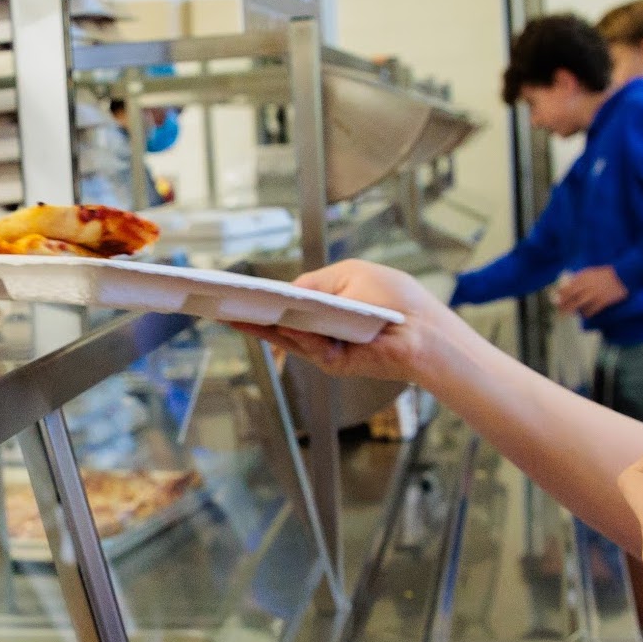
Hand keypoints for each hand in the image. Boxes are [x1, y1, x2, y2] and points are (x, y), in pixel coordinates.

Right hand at [231, 259, 459, 385]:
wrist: (426, 333)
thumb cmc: (396, 300)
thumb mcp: (351, 277)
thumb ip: (314, 286)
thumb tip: (285, 295)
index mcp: (328, 299)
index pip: (287, 297)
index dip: (262, 294)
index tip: (232, 288)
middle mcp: (322, 325)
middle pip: (277, 319)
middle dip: (248, 311)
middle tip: (216, 302)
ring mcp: (326, 346)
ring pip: (285, 336)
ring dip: (258, 324)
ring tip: (229, 311)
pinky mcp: (334, 363)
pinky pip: (308, 347)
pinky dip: (296, 335)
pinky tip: (280, 324)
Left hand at [553, 265, 627, 317]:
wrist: (622, 276)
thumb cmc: (605, 274)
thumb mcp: (591, 272)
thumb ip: (581, 278)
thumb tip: (569, 285)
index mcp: (585, 276)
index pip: (570, 286)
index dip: (562, 293)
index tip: (557, 298)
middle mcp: (588, 285)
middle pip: (572, 296)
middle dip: (564, 303)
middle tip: (559, 310)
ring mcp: (595, 294)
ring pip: (580, 304)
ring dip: (573, 309)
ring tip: (567, 314)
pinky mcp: (603, 301)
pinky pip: (591, 309)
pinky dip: (586, 313)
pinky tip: (584, 315)